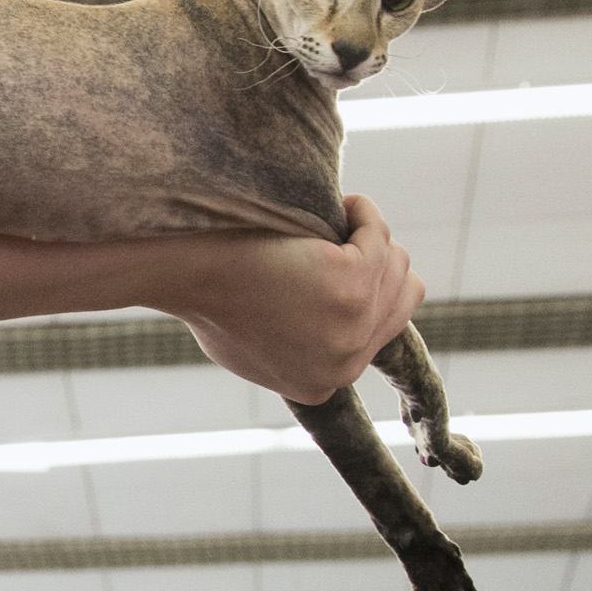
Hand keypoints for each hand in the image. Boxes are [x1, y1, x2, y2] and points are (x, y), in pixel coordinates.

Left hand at [160, 194, 424, 405]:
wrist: (188, 270)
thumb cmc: (212, 295)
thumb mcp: (261, 344)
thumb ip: (309, 347)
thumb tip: (349, 326)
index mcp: (324, 384)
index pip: (386, 329)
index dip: (370, 288)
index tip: (341, 262)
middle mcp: (344, 366)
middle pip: (402, 295)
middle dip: (374, 261)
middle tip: (334, 239)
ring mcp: (351, 329)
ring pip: (395, 262)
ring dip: (365, 236)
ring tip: (323, 226)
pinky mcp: (350, 287)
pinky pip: (378, 236)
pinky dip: (361, 213)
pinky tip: (337, 205)